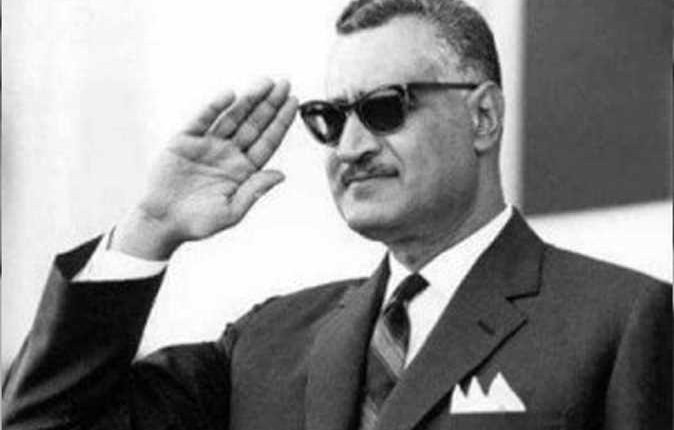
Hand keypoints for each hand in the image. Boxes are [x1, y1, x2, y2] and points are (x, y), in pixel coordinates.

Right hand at [113, 79, 297, 259]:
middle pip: (254, 124)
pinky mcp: (185, 140)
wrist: (163, 222)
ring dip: (248, 99)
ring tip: (264, 82)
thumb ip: (255, 191)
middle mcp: (228, 153)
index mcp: (243, 170)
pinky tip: (230, 95)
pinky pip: (202, 119)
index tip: (294, 102)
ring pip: (232, 117)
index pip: (268, 141)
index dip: (281, 122)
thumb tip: (280, 174)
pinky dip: (215, 107)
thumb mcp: (232, 211)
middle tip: (284, 84)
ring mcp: (207, 145)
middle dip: (270, 104)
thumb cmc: (199, 222)